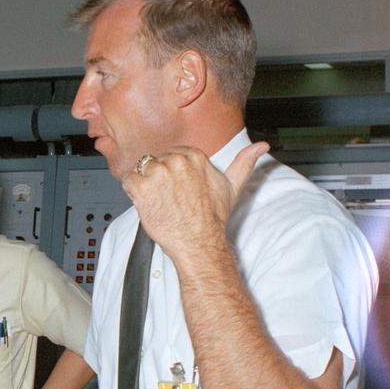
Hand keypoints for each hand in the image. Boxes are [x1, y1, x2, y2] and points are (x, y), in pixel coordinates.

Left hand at [122, 141, 268, 262]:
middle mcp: (175, 161)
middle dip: (158, 179)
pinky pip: (128, 181)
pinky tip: (147, 204)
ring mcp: (157, 173)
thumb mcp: (232, 186)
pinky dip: (133, 193)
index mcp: (194, 156)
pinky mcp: (141, 187)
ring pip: (141, 170)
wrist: (198, 242)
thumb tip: (262, 146)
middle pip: (155, 162)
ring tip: (160, 202)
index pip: (171, 155)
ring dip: (145, 185)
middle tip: (170, 199)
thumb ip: (244, 162)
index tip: (178, 189)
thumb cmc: (212, 218)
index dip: (172, 173)